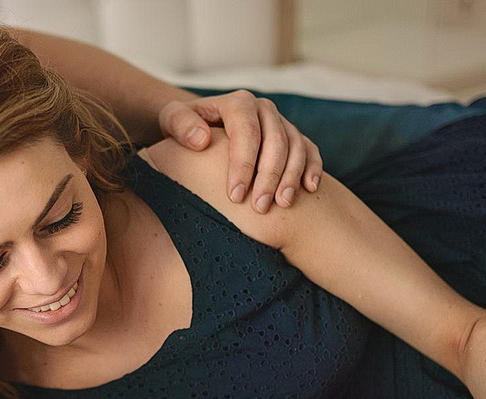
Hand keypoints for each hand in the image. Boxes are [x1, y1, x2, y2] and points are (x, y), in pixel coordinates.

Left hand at [158, 90, 321, 212]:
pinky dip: (312, 167)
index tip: (235, 196)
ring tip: (283, 205)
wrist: (201, 124)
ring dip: (291, 176)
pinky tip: (309, 189)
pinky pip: (309, 149)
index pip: (246, 132)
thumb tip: (201, 139)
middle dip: (269, 176)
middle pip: (275, 141)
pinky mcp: (292, 136)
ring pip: (296, 146)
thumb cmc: (185, 127)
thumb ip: (180, 124)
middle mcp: (263, 109)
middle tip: (260, 208)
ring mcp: (281, 122)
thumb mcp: (172, 120)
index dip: (243, 164)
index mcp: (238, 103)